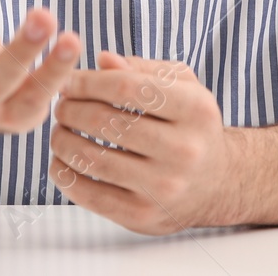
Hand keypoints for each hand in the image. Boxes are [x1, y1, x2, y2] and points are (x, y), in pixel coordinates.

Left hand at [50, 51, 242, 234]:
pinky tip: (61, 161)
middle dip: (71, 109)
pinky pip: (90, 195)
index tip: (67, 81)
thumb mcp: (181, 86)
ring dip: (62, 141)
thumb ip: (142, 69)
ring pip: (93, 159)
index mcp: (194, 109)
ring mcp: (163, 187)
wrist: (218, 184)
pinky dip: (66, 175)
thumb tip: (103, 60)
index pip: (126, 87)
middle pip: (105, 122)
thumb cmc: (191, 126)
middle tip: (60, 106)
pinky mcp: (143, 216)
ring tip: (59, 131)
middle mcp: (184, 150)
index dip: (87, 81)